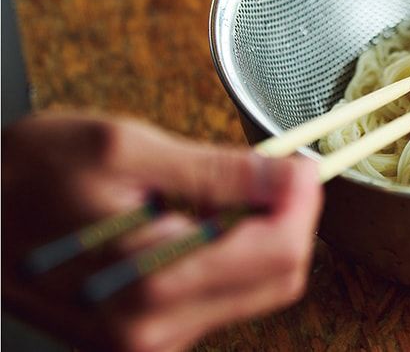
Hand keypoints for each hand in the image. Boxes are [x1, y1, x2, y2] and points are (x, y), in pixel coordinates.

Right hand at [2, 112, 322, 351]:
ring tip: (238, 185)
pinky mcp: (146, 332)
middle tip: (282, 168)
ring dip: (264, 231)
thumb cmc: (30, 174)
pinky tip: (208, 213)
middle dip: (291, 217)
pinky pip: (222, 294)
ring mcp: (149, 340)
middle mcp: (153, 333)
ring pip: (256, 288)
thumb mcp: (125, 150)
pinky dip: (234, 249)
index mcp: (149, 289)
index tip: (305, 161)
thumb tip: (292, 175)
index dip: (304, 202)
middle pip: (277, 278)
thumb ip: (216, 171)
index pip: (276, 254)